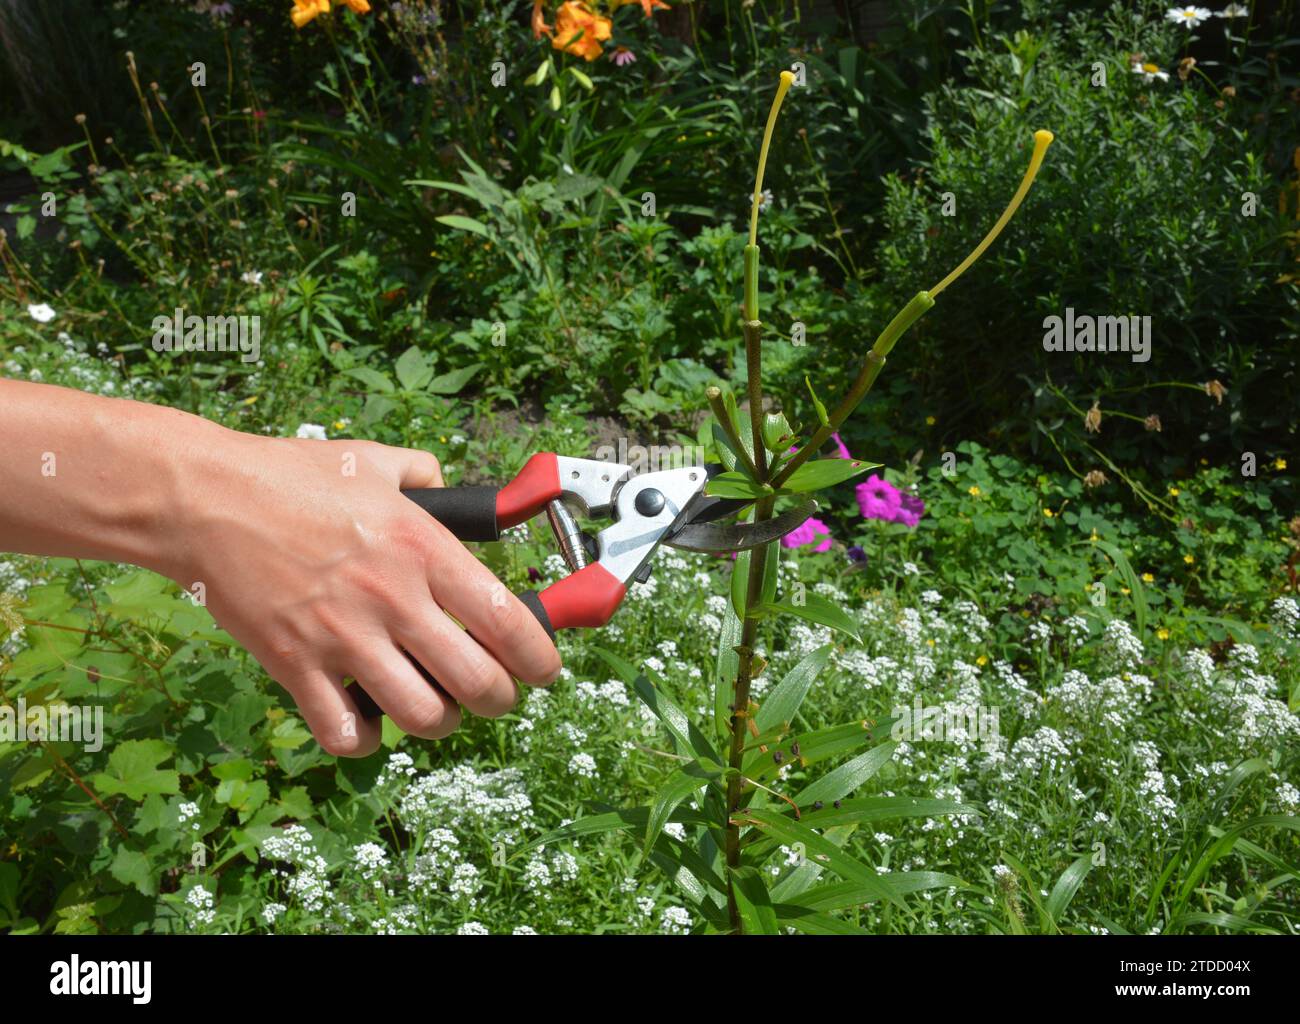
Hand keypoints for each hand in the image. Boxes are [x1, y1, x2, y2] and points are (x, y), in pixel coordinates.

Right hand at [164, 433, 560, 755]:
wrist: (205, 499)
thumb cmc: (289, 476)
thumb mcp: (374, 462)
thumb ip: (426, 477)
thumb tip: (456, 492)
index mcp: (423, 549)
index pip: (507, 620)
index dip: (540, 658)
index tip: (546, 670)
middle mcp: (393, 598)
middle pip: (478, 682)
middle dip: (501, 699)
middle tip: (496, 694)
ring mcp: (344, 638)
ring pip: (423, 716)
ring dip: (440, 721)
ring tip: (436, 707)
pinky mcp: (296, 665)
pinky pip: (345, 733)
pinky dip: (365, 739)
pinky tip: (367, 719)